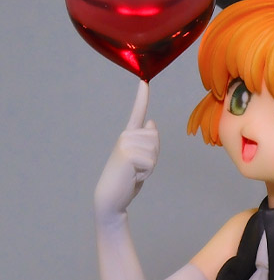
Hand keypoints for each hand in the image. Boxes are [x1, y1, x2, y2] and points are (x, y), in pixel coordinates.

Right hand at [95, 82, 159, 218]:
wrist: (111, 197)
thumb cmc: (126, 180)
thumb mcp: (140, 159)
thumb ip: (146, 142)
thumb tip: (151, 122)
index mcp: (128, 136)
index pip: (137, 113)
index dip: (141, 97)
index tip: (144, 81)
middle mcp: (126, 136)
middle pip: (156, 137)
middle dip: (154, 156)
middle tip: (138, 168)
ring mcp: (125, 143)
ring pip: (155, 149)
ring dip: (150, 166)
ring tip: (134, 172)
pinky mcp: (127, 153)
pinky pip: (151, 161)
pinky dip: (146, 173)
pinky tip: (132, 176)